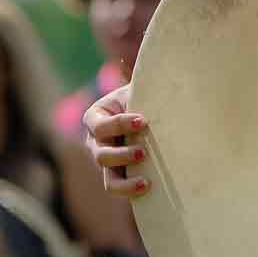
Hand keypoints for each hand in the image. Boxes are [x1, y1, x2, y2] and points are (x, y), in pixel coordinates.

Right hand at [82, 83, 148, 198]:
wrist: (152, 113)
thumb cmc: (144, 96)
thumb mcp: (140, 89)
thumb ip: (144, 85)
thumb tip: (162, 67)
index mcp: (95, 116)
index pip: (102, 124)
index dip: (121, 124)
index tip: (143, 120)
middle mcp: (94, 140)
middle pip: (101, 153)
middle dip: (122, 153)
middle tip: (144, 151)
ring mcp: (104, 160)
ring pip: (106, 174)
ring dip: (125, 177)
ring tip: (145, 178)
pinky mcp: (116, 174)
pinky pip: (115, 186)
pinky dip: (128, 189)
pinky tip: (146, 186)